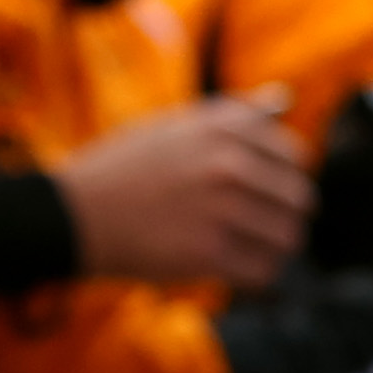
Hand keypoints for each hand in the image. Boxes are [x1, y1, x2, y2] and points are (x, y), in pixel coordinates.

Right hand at [49, 92, 312, 289]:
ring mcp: (221, 208)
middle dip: (282, 214)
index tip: (265, 189)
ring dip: (271, 247)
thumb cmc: (123, 168)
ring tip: (243, 246)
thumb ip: (227, 118)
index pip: (292, 155)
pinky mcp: (210, 253)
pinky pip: (264, 270)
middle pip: (299, 198)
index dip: (282, 176)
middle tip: (257, 224)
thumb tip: (284, 99)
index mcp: (221, 125)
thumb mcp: (171, 126)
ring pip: (287, 237)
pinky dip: (253, 273)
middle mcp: (227, 162)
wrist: (73, 212)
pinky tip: (230, 266)